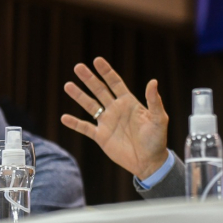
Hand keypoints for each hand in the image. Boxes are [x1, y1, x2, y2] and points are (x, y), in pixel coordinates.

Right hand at [61, 57, 169, 179]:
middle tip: (78, 67)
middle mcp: (116, 109)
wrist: (150, 162)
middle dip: (89, 79)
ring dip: (79, 96)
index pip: (115, 83)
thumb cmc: (157, 139)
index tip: (97, 60)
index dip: (106, 72)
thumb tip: (153, 81)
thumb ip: (154, 101)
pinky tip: (64, 117)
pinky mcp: (101, 136)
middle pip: (99, 90)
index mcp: (129, 102)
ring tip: (68, 85)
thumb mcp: (158, 119)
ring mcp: (107, 122)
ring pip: (90, 105)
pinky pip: (85, 128)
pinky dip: (75, 123)